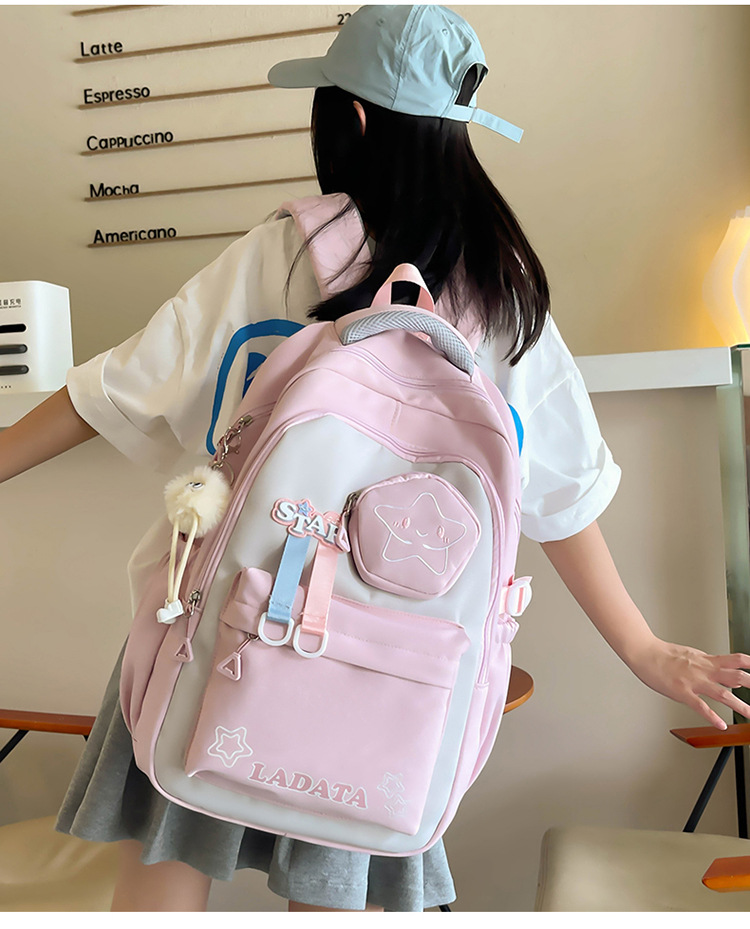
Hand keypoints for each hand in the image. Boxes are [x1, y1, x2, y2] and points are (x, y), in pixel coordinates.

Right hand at [628, 638, 749, 729]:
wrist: (644, 652)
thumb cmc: (664, 654)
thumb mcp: (693, 655)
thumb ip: (713, 667)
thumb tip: (732, 679)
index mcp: (707, 660)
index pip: (736, 659)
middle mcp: (704, 670)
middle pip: (736, 675)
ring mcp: (694, 681)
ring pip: (722, 694)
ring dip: (740, 706)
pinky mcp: (682, 692)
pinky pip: (700, 706)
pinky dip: (712, 717)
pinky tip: (721, 725)